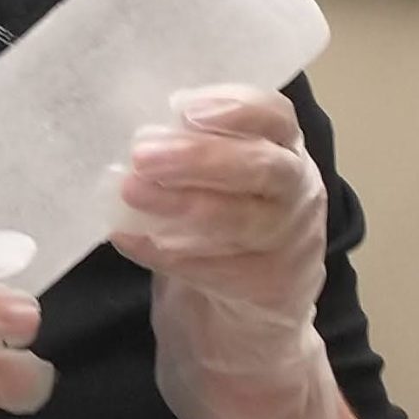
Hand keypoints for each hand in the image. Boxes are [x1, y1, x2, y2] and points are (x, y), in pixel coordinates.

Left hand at [113, 85, 339, 418]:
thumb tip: (122, 115)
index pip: (275, 116)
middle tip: (141, 152)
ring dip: (179, 204)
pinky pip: (214, 270)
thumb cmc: (225, 220)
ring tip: (129, 191)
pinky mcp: (268, 289)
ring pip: (240, 220)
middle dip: (199, 157)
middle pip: (261, 167)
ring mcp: (289, 242)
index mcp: (285, 148)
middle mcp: (297, 191)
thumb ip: (188, 145)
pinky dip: (165, 252)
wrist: (251, 313)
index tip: (183, 105)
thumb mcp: (219, 175)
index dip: (234, 107)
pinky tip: (126, 237)